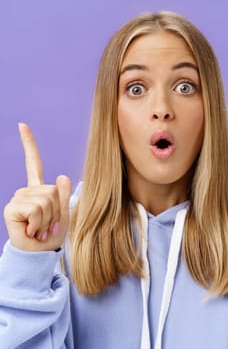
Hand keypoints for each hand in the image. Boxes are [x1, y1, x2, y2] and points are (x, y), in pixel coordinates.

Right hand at [3, 123, 71, 251]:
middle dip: (56, 210)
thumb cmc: (52, 235)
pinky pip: (36, 209)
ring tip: (41, 227)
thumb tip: (61, 176)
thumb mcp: (64, 213)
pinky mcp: (12, 208)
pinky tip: (32, 230)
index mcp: (39, 188)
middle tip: (48, 224)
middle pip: (52, 190)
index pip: (33, 162)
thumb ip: (63, 195)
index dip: (28, 144)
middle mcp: (26, 191)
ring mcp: (18, 198)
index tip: (22, 125)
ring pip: (46, 200)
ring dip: (49, 218)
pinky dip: (40, 222)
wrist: (40, 252)